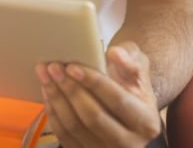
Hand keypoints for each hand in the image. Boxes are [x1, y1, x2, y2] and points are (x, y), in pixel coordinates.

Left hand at [38, 42, 161, 147]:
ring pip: (75, 127)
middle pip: (93, 117)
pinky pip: (64, 136)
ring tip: (45, 75)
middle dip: (70, 89)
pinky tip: (47, 91)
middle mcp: (129, 144)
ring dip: (57, 99)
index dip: (94, 82)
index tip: (73, 66)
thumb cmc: (130, 81)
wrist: (125, 103)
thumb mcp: (138, 65)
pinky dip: (53, 113)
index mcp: (146, 122)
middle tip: (54, 67)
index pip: (117, 101)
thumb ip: (130, 58)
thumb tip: (115, 54)